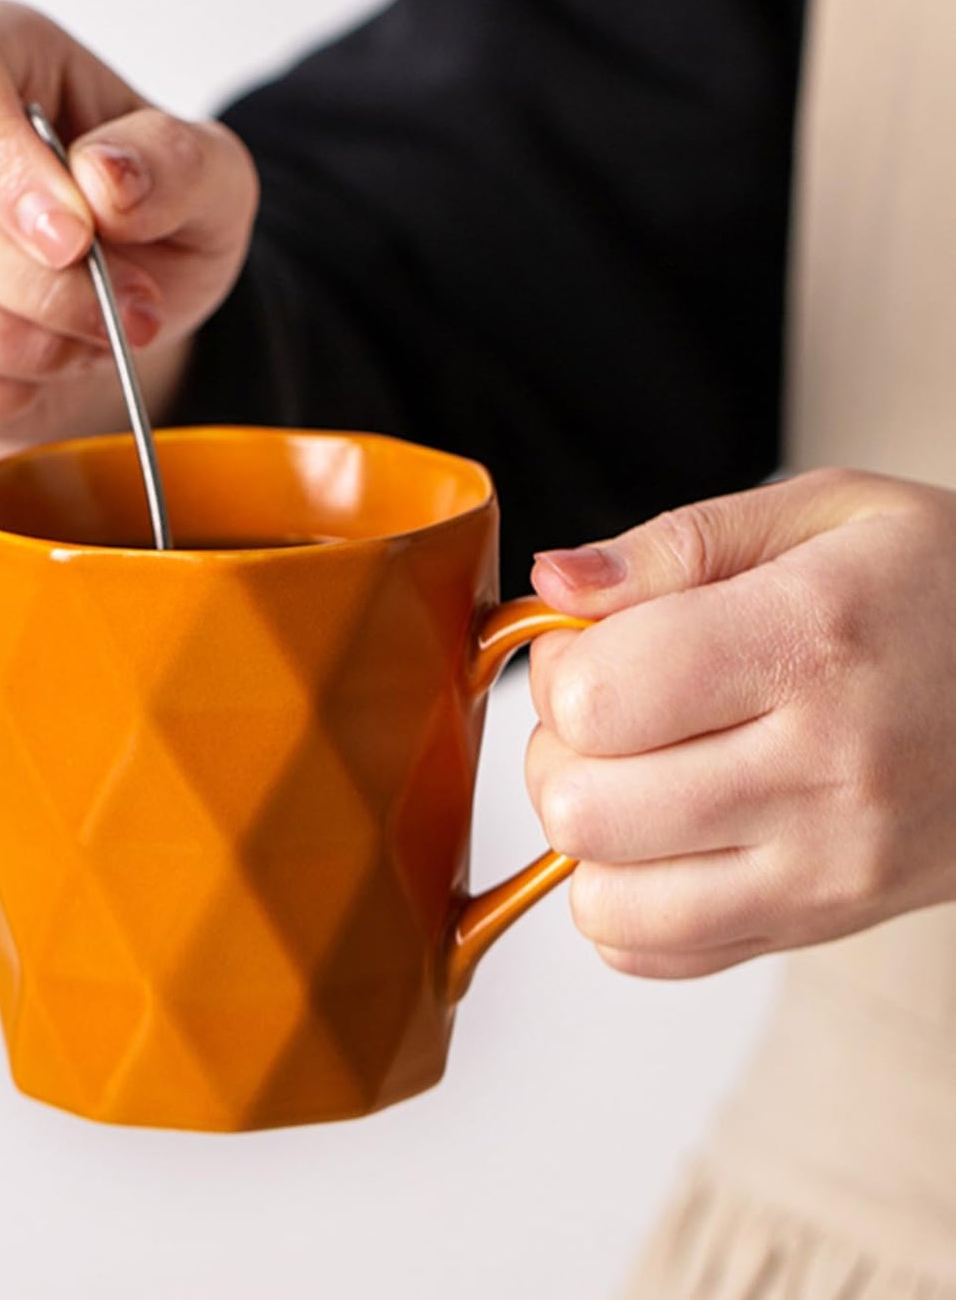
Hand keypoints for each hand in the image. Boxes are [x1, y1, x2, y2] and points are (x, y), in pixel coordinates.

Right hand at [0, 0, 258, 458]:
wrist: (105, 307)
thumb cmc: (147, 221)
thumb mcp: (208, 184)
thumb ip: (175, 167)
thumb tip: (106, 180)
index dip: (1, 161)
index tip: (76, 243)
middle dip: (32, 285)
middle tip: (115, 319)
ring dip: (15, 346)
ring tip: (83, 346)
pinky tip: (32, 378)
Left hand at [524, 468, 955, 977]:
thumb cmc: (942, 591)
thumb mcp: (827, 514)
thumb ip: (674, 547)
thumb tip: (552, 585)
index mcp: (810, 641)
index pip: (596, 696)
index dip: (558, 667)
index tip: (591, 646)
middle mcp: (823, 770)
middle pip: (581, 805)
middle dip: (558, 749)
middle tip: (611, 711)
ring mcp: (828, 867)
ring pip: (603, 896)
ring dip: (588, 832)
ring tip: (638, 773)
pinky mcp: (826, 924)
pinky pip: (654, 954)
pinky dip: (626, 900)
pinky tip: (667, 835)